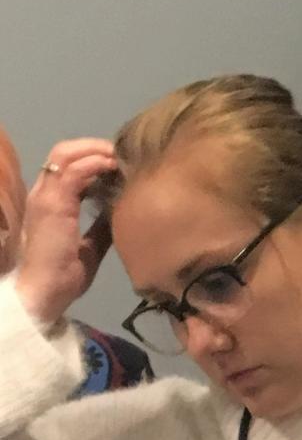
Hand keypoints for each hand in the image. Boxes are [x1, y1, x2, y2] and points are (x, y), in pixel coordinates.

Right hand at [15, 139, 116, 324]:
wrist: (44, 292)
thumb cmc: (63, 276)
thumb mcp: (89, 248)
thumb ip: (101, 228)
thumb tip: (121, 213)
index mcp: (50, 202)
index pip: (67, 167)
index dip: (91, 159)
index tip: (117, 164)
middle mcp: (44, 192)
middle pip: (64, 152)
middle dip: (94, 147)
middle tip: (121, 153)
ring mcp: (46, 195)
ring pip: (66, 154)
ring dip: (95, 150)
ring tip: (118, 155)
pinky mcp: (53, 202)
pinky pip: (73, 171)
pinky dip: (94, 163)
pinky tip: (112, 166)